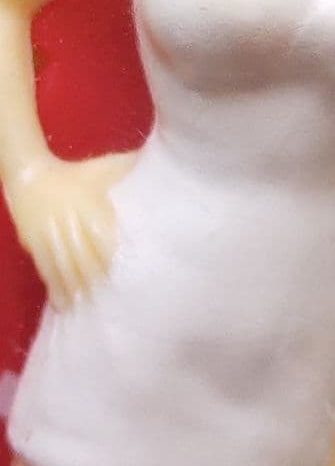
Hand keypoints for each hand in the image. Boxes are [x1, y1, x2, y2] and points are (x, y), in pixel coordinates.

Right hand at [4, 152, 135, 310]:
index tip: (131, 272)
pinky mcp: (34, 246)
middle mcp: (69, 221)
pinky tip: (66, 306)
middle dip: (100, 278)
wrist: (33, 176)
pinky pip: (47, 271)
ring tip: (95, 307)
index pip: (104, 235)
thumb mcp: (105, 166)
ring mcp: (49, 235)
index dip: (116, 255)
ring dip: (80, 289)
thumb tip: (163, 168)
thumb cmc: (77, 174)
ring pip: (66, 268)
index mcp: (89, 203)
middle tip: (117, 297)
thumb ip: (131, 168)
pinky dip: (57, 290)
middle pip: (86, 256)